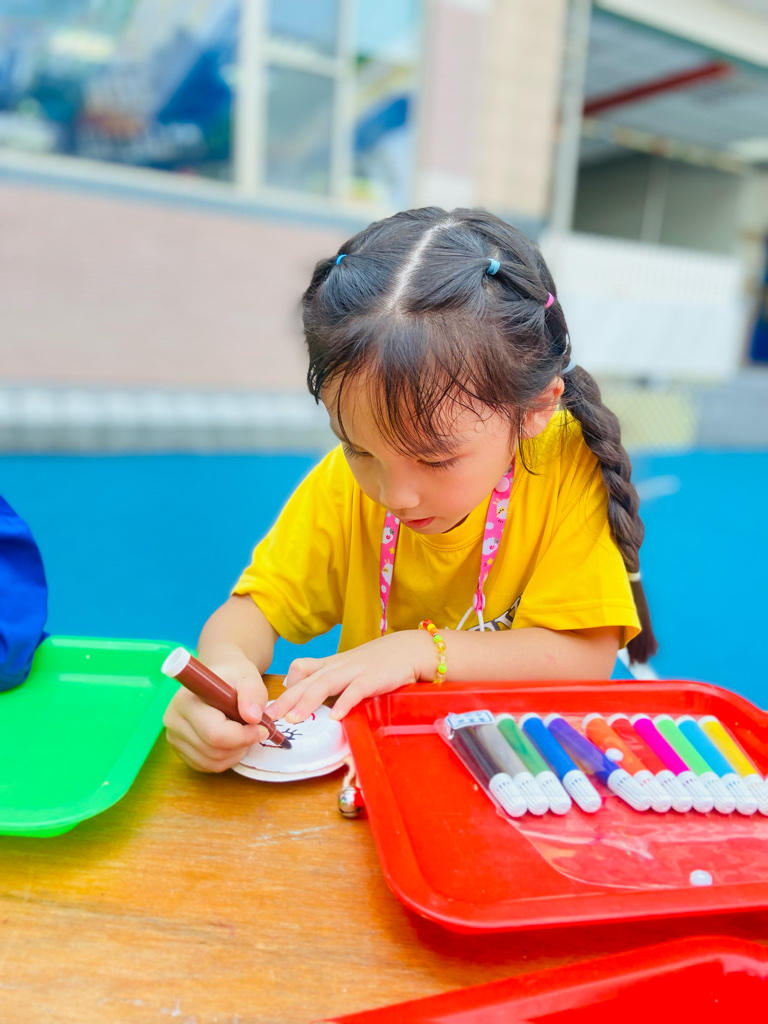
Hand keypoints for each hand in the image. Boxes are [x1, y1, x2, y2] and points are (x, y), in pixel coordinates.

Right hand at [163, 655, 269, 771]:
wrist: (215, 680)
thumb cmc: (231, 676)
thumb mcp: (248, 677)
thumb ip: (253, 694)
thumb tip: (253, 717)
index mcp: (186, 700)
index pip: (215, 732)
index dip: (243, 736)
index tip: (263, 728)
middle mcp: (173, 720)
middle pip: (214, 750)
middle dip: (241, 744)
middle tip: (254, 729)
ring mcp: (173, 737)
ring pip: (212, 762)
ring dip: (235, 752)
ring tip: (242, 732)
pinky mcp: (179, 750)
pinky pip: (207, 766)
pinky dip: (225, 759)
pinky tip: (231, 740)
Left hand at [267, 630, 434, 723]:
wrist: (410, 649)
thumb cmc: (379, 663)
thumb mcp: (350, 669)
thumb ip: (330, 681)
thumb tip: (307, 697)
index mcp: (332, 665)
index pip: (301, 670)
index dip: (286, 687)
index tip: (270, 707)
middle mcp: (339, 666)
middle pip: (308, 679)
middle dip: (288, 699)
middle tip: (269, 717)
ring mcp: (356, 670)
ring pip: (326, 683)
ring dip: (309, 701)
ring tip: (294, 719)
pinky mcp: (374, 678)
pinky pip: (357, 690)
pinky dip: (346, 702)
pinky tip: (336, 717)